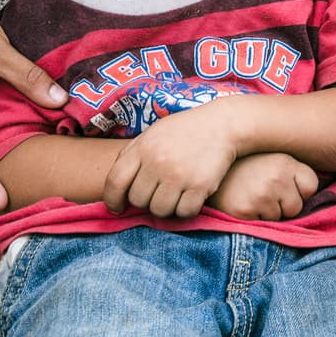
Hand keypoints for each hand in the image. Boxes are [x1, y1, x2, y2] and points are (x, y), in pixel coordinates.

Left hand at [101, 108, 238, 218]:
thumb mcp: (153, 134)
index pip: (115, 181)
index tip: (118, 208)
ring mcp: (179, 175)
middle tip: (158, 193)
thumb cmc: (184, 130)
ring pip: (160, 210)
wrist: (222, 124)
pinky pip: (184, 212)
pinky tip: (190, 198)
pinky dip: (187, 210)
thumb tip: (116, 187)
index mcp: (142, 148)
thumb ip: (132, 155)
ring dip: (166, 207)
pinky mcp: (200, 185)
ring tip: (175, 195)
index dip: (113, 200)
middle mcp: (158, 162)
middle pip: (138, 200)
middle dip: (146, 201)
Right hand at [212, 152, 319, 220]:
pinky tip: (242, 204)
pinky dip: (255, 219)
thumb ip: (295, 167)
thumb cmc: (242, 164)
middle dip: (283, 203)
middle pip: (297, 206)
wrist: (205, 168)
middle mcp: (275, 177)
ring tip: (249, 195)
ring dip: (268, 211)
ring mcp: (260, 196)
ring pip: (281, 218)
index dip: (298, 188)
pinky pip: (264, 225)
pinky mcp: (245, 212)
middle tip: (260, 188)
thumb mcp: (271, 155)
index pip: (312, 186)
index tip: (280, 181)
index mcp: (284, 160)